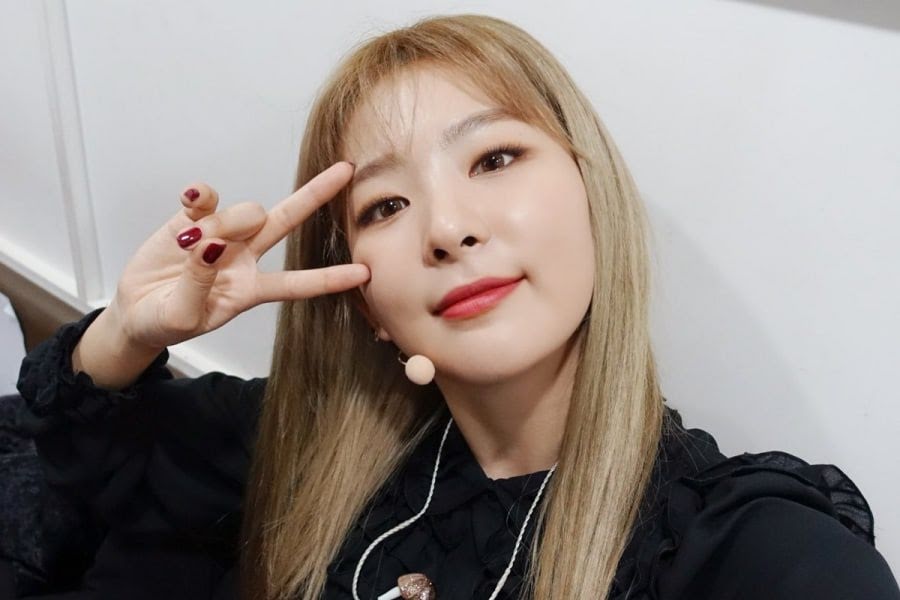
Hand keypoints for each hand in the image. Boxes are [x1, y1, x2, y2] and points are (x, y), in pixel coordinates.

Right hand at [107, 161, 367, 350]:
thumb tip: (210, 244)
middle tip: (347, 170)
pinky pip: (206, 198)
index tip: (365, 273)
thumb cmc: (165, 321)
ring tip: (191, 246)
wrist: (134, 313)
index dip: (330, 279)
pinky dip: (201, 195)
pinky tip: (191, 198)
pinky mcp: (191, 219)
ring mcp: (220, 235)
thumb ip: (198, 281)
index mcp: (251, 290)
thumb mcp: (183, 315)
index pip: (297, 284)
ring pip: (244, 212)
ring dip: (227, 221)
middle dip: (316, 195)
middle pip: (287, 222)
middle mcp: (245, 258)